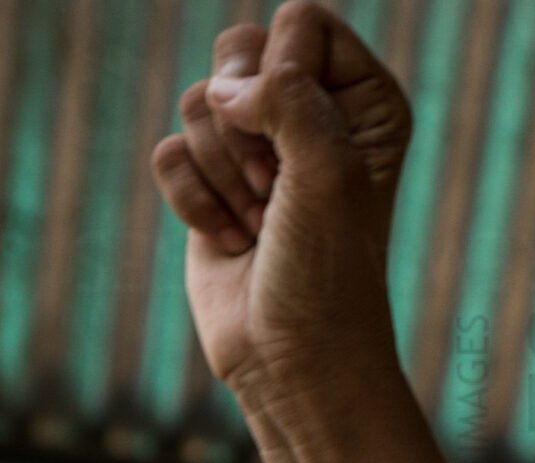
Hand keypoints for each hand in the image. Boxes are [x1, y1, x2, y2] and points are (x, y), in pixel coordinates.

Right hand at [149, 1, 410, 407]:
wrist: (294, 357)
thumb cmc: (328, 272)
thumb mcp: (327, 172)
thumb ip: (288, 98)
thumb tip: (224, 88)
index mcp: (366, 102)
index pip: (302, 21)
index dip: (285, 73)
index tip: (305, 145)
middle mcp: (315, 115)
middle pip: (238, 48)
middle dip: (244, 124)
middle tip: (276, 185)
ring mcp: (259, 148)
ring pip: (198, 102)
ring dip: (223, 173)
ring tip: (262, 222)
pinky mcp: (210, 182)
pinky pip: (168, 151)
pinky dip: (193, 202)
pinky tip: (233, 242)